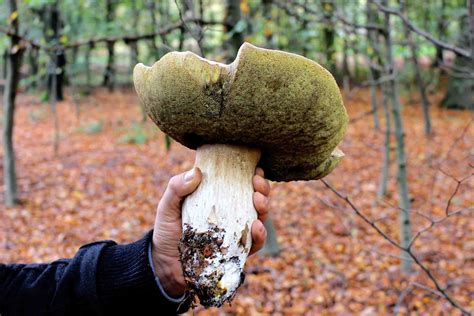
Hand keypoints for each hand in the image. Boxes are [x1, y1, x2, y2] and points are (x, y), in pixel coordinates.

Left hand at [151, 167, 270, 297]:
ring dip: (265, 207)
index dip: (252, 175)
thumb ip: (176, 187)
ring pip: (260, 218)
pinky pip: (255, 244)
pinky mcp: (237, 253)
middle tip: (258, 183)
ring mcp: (236, 234)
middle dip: (263, 188)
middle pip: (255, 198)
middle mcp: (231, 215)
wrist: (164, 265)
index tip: (255, 169)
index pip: (240, 183)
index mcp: (218, 199)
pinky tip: (256, 226)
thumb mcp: (168, 206)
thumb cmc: (166, 232)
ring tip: (259, 201)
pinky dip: (260, 235)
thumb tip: (197, 172)